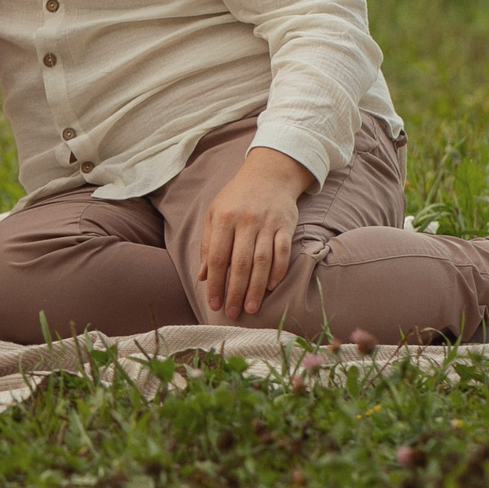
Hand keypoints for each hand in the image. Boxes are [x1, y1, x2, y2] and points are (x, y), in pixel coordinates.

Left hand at [198, 148, 314, 317]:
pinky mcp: (286, 225)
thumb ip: (207, 243)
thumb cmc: (236, 197)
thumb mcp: (214, 213)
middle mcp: (246, 221)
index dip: (215, 283)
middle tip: (232, 313)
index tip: (213, 304)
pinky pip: (282, 252)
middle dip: (235, 292)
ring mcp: (267, 223)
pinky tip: (270, 288)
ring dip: (255, 288)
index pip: (218, 257)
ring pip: (261, 262)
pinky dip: (277, 271)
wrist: (269, 174)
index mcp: (224, 218)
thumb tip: (203, 276)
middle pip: (240, 263)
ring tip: (250, 308)